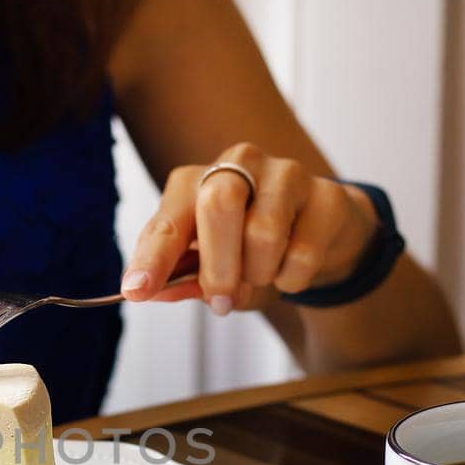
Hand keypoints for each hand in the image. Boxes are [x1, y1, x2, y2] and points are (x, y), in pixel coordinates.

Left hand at [120, 143, 376, 314]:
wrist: (320, 231)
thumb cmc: (251, 247)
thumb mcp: (211, 266)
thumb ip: (183, 280)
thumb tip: (153, 293)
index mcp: (195, 182)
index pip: (167, 222)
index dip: (151, 259)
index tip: (136, 291)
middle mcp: (237, 164)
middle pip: (218, 205)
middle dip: (217, 265)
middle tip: (220, 301)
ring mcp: (286, 173)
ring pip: (264, 233)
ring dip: (259, 274)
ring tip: (262, 274)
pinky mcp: (328, 195)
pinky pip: (304, 253)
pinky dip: (292, 279)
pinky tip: (292, 269)